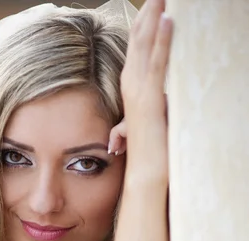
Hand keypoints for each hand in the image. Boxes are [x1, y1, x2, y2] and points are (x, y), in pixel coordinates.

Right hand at [116, 0, 172, 184]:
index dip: (142, 25)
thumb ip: (136, 121)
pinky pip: (158, 63)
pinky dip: (163, 41)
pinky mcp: (151, 97)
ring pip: (146, 46)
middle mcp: (132, 85)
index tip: (151, 5)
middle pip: (138, 40)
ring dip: (154, 18)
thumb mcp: (143, 128)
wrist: (146, 171)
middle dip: (147, 14)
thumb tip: (124, 132)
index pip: (136, 49)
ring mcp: (140, 91)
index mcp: (132, 87)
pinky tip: (169, 20)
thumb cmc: (148, 150)